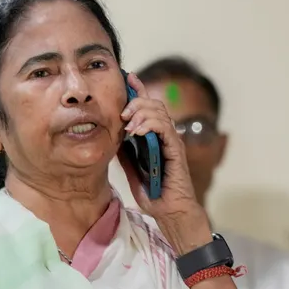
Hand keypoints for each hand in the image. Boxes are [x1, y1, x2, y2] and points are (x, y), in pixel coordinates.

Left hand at [118, 72, 212, 254]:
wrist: (170, 212)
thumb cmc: (154, 193)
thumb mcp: (132, 169)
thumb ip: (125, 152)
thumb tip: (112, 135)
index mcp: (155, 136)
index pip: (148, 107)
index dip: (139, 90)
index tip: (127, 77)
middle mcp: (166, 135)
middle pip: (153, 104)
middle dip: (136, 101)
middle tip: (122, 112)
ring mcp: (172, 141)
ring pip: (159, 112)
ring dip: (141, 112)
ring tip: (127, 124)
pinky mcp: (176, 149)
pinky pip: (164, 128)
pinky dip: (149, 125)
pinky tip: (136, 132)